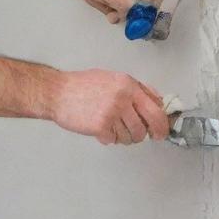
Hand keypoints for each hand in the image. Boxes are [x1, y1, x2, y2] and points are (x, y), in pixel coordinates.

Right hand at [51, 69, 170, 144]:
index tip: (160, 132)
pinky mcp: (101, 126)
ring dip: (123, 137)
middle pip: (145, 127)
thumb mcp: (112, 78)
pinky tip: (100, 129)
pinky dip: (108, 138)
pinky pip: (114, 140)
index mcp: (128, 85)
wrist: (57, 92)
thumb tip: (157, 101)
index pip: (156, 109)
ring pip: (130, 137)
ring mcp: (112, 112)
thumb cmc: (82, 85)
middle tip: (140, 136)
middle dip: (144, 135)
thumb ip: (135, 89)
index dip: (162, 125)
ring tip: (112, 128)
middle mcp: (123, 98)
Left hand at [76, 0, 164, 24]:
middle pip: (152, 6)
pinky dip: (119, 17)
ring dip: (127, 17)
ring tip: (116, 11)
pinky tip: (110, 13)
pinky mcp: (125, 7)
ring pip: (139, 14)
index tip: (149, 13)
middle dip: (141, 15)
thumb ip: (128, 4)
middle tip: (134, 19)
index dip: (159, 4)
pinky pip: (128, 17)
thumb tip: (136, 16)